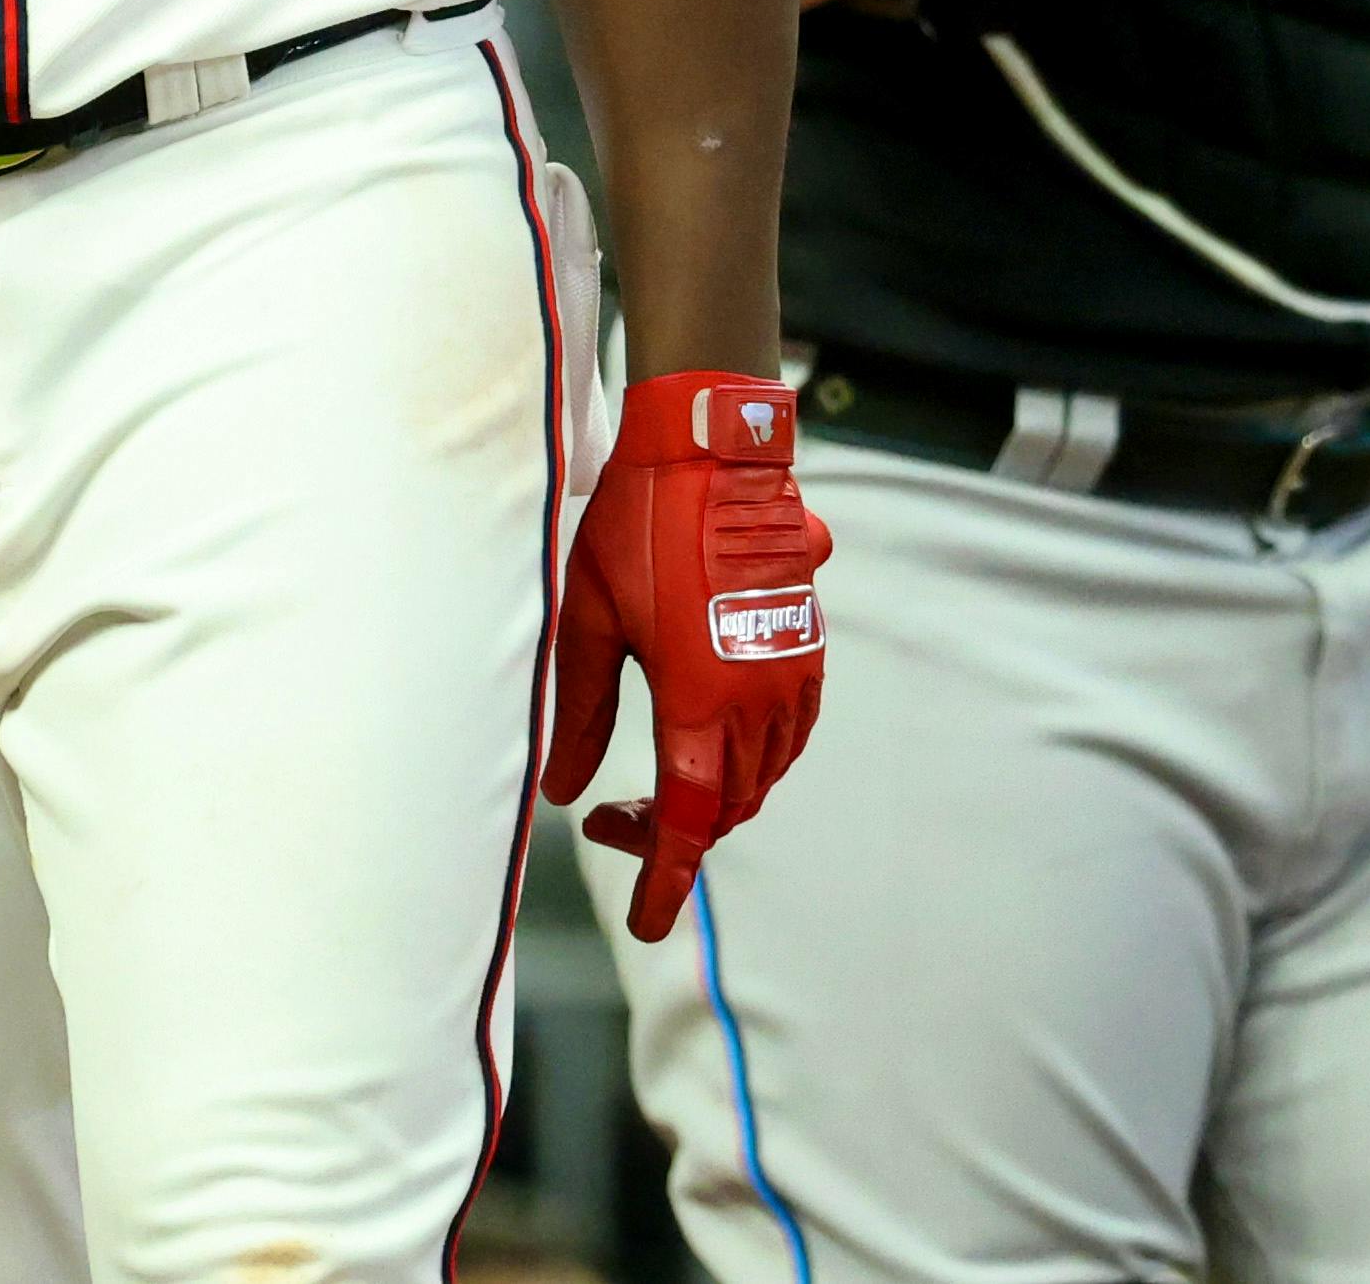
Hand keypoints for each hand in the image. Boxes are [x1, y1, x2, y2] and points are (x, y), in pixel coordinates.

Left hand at [541, 370, 832, 940]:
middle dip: (673, 834)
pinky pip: (790, 734)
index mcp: (700, 701)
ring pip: (761, 775)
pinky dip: (752, 761)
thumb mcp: (586, 620)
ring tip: (654, 785)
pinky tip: (712, 744)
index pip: (690, 822)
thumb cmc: (638, 525)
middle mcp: (757, 698)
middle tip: (611, 817)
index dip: (666, 879)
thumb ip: (578, 713)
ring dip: (714, 798)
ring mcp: (790, 671)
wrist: (712, 449)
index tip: (648, 921)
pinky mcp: (806, 645)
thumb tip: (563, 792)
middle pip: (726, 807)